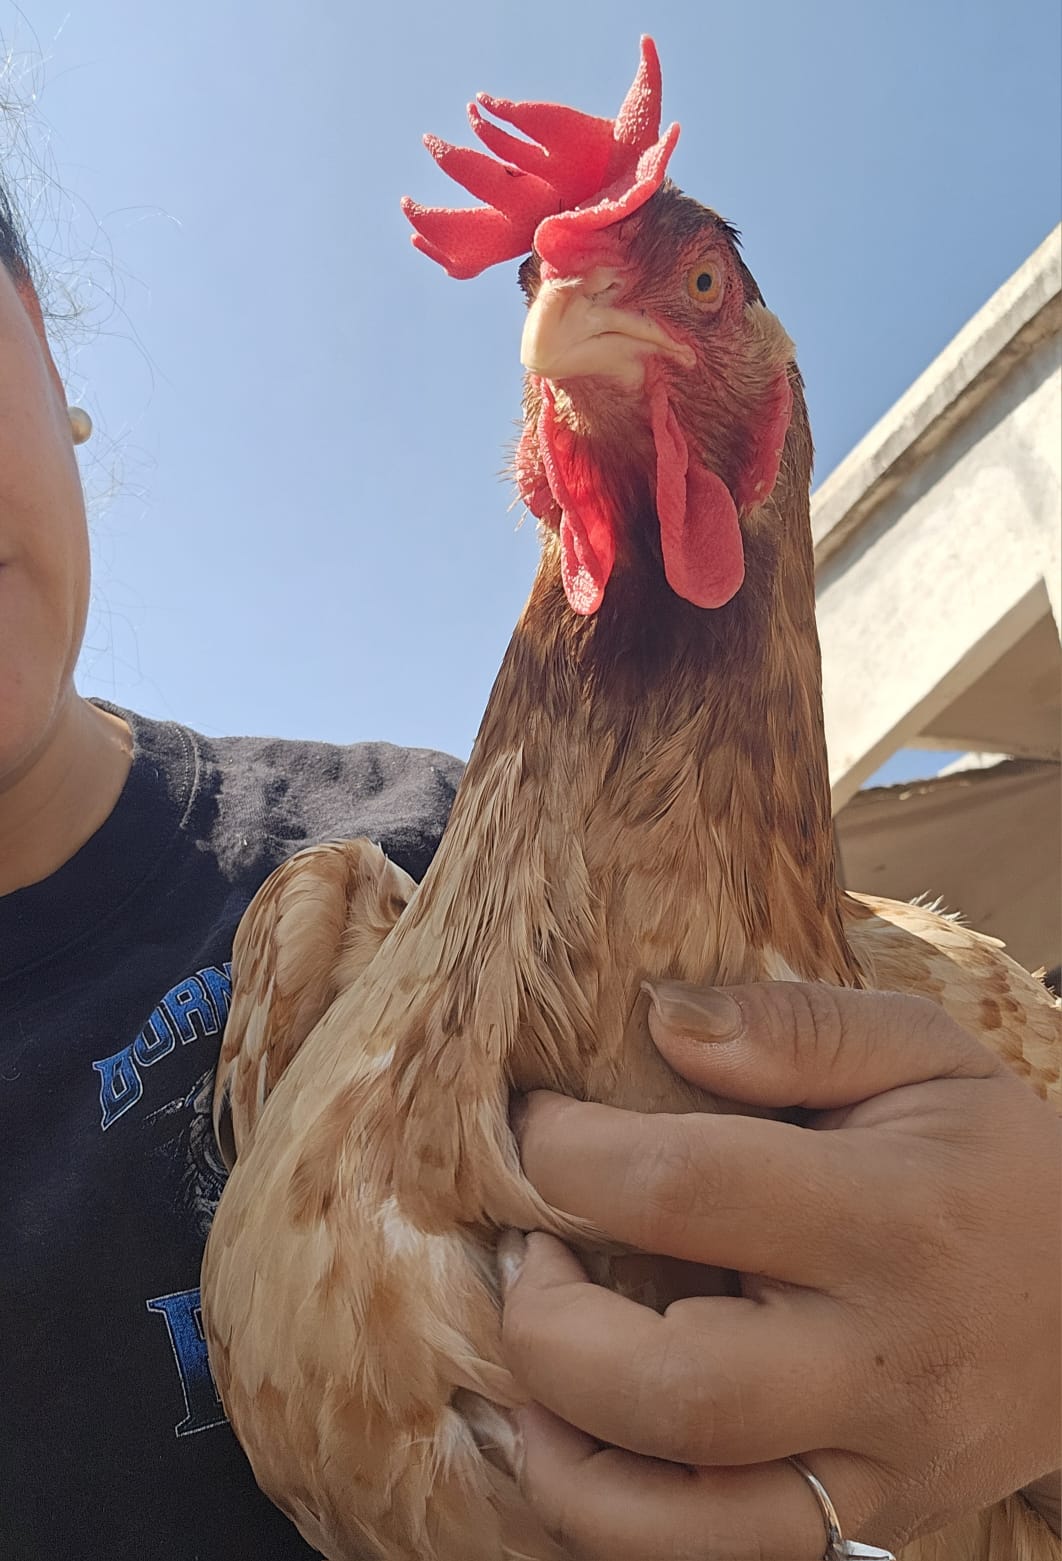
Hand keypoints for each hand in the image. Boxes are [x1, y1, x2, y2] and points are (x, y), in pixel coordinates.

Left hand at [500, 982, 1061, 1559]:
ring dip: (560, 1448)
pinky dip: (610, 1517)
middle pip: (672, 1387)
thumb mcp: (925, 1054)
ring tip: (543, 1353)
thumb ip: (795, 1024)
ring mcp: (870, 1471)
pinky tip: (581, 1432)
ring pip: (675, 1526)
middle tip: (529, 1253)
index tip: (536, 1121)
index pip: (684, 1190)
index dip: (567, 1152)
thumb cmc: (991, 1165)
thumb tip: (658, 1017)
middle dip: (546, 1323)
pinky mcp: (856, 1530)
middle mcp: (879, 1363)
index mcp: (891, 1218)